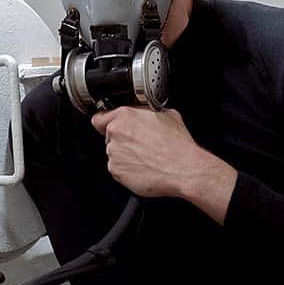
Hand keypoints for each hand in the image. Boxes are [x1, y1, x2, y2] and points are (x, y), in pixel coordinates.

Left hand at [91, 106, 237, 223]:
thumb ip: (148, 113)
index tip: (108, 126)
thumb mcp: (167, 115)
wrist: (183, 169)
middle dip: (121, 140)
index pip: (100, 118)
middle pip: (109, 136)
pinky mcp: (116, 171)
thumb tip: (147, 114)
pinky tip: (144, 168)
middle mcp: (116, 133)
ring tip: (145, 158)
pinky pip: (118, 169)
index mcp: (125, 116)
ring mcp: (114, 154)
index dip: (105, 122)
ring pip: (114, 153)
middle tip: (140, 145)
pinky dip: (127, 170)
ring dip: (125, 155)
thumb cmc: (177, 145)